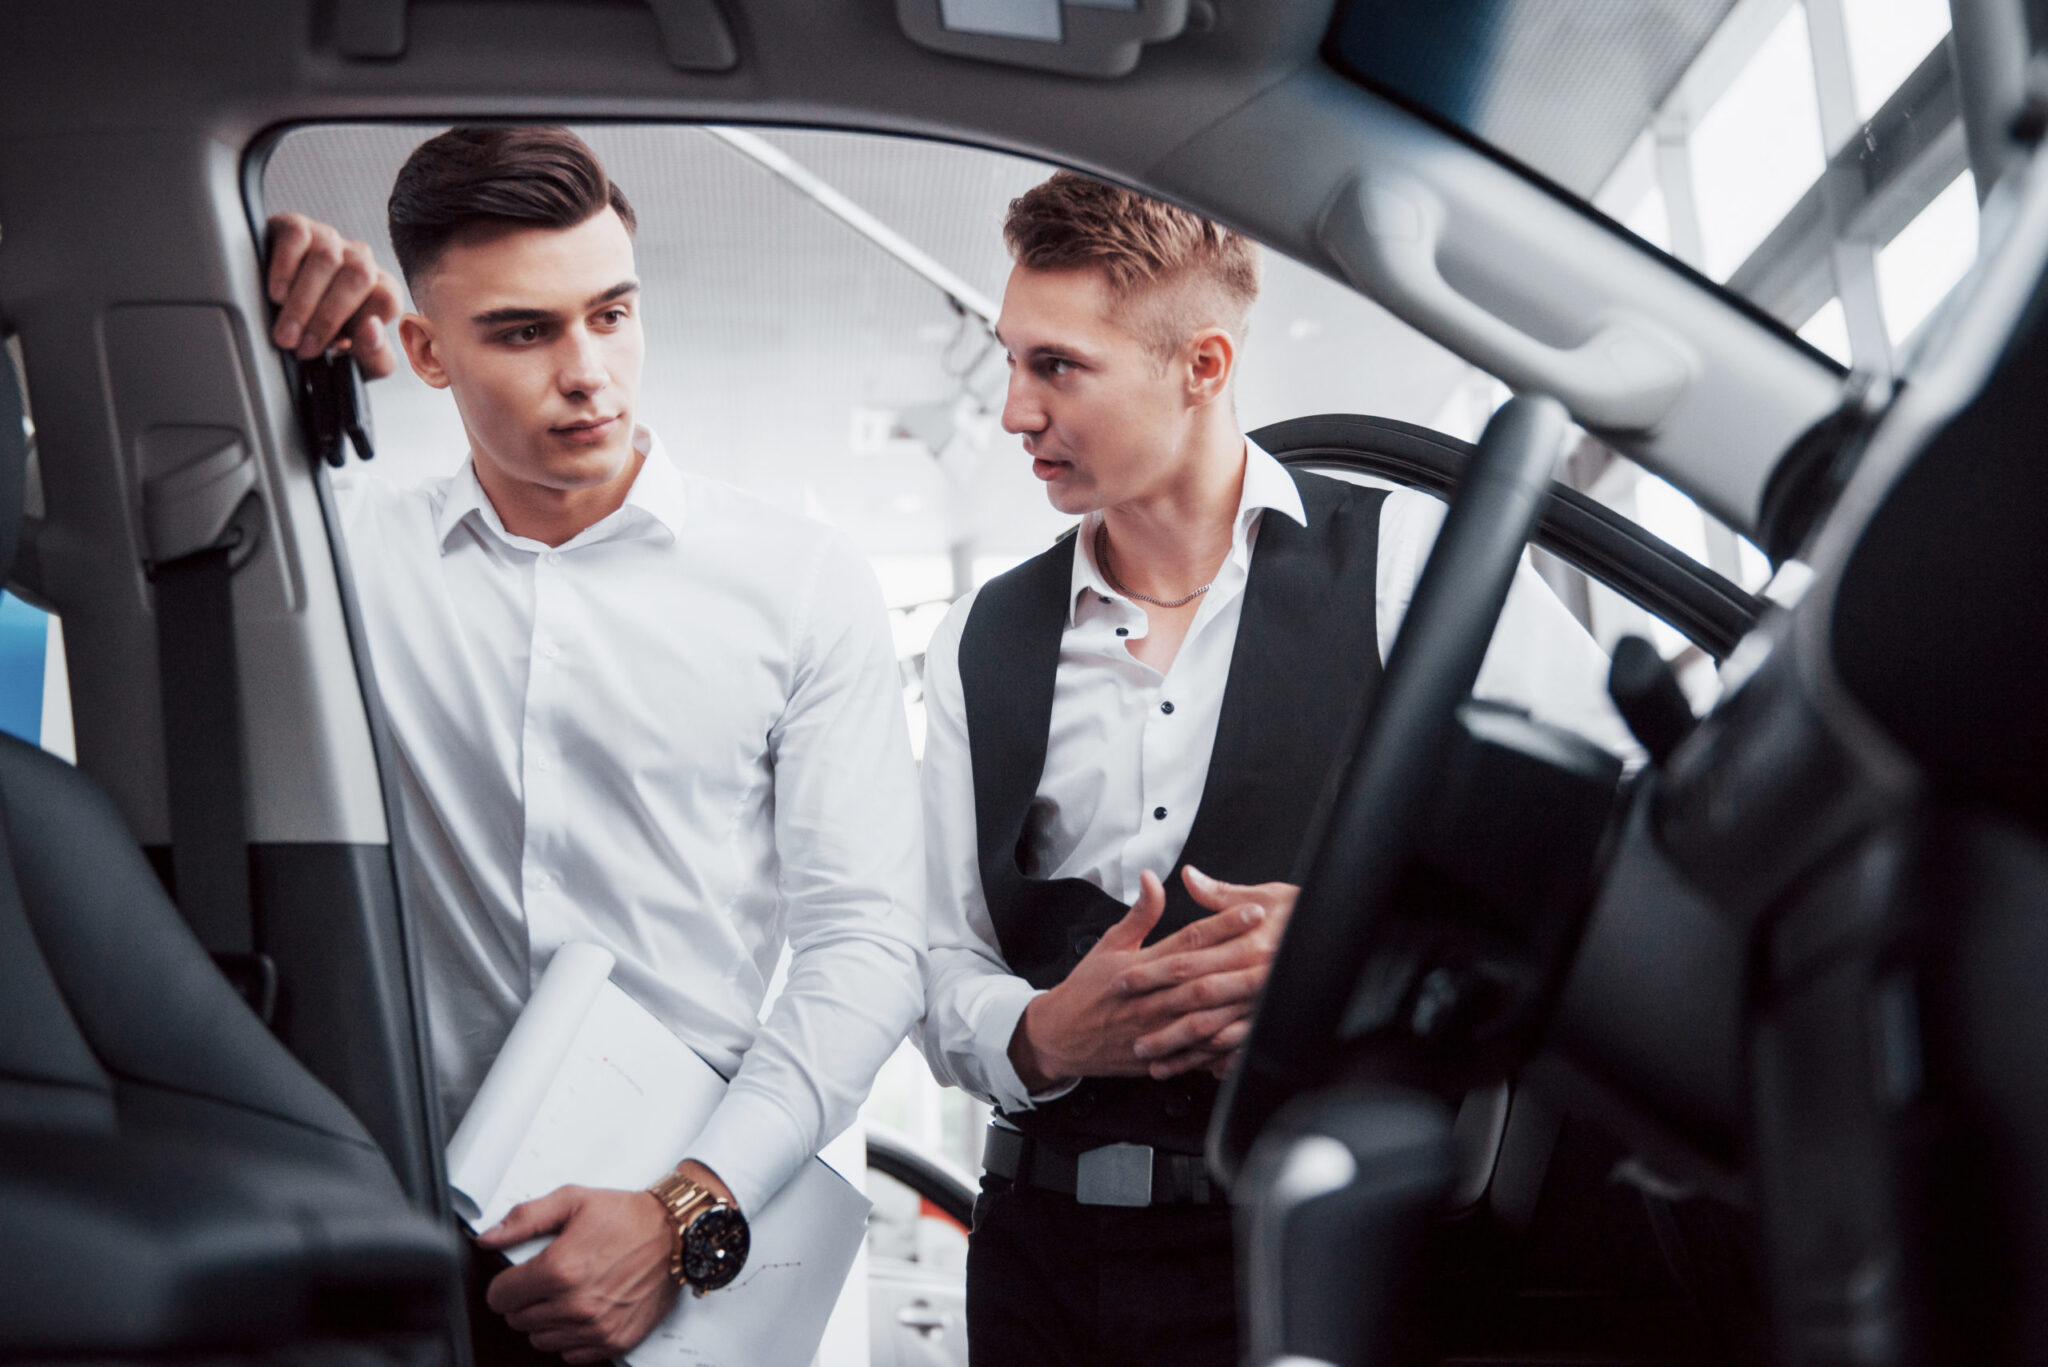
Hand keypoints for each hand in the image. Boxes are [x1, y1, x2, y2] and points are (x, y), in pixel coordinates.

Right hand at [263, 212, 403, 376]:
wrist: (277, 314)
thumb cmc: (321, 339)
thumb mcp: (355, 361)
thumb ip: (373, 355)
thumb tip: (371, 330)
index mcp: (381, 290)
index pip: (388, 299)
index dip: (361, 325)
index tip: (335, 348)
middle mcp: (360, 260)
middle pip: (358, 276)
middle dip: (327, 317)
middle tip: (302, 347)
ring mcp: (329, 240)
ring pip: (327, 259)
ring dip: (303, 301)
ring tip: (285, 331)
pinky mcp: (296, 226)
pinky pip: (296, 236)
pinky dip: (284, 267)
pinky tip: (276, 294)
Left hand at [478, 1183, 680, 1362]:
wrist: (676, 1234)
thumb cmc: (628, 1216)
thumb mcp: (573, 1200)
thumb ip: (525, 1219)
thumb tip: (489, 1238)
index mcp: (560, 1269)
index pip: (500, 1297)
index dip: (505, 1283)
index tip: (518, 1275)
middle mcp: (575, 1304)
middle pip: (517, 1320)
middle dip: (525, 1299)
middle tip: (547, 1279)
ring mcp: (595, 1327)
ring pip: (540, 1339)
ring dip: (546, 1319)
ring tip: (568, 1293)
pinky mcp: (614, 1341)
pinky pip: (570, 1355)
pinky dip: (571, 1337)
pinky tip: (583, 1311)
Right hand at [1007, 869, 1274, 1091]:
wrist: (1061, 1036)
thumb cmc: (1087, 989)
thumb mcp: (1110, 944)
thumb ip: (1139, 913)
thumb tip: (1152, 879)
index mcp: (1141, 966)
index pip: (1189, 940)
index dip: (1223, 924)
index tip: (1252, 911)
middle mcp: (1151, 997)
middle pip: (1203, 975)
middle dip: (1242, 959)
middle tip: (1275, 943)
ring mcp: (1156, 1030)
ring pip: (1205, 1016)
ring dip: (1239, 1003)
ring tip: (1270, 989)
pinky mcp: (1160, 1055)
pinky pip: (1197, 1053)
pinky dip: (1223, 1046)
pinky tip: (1248, 1035)